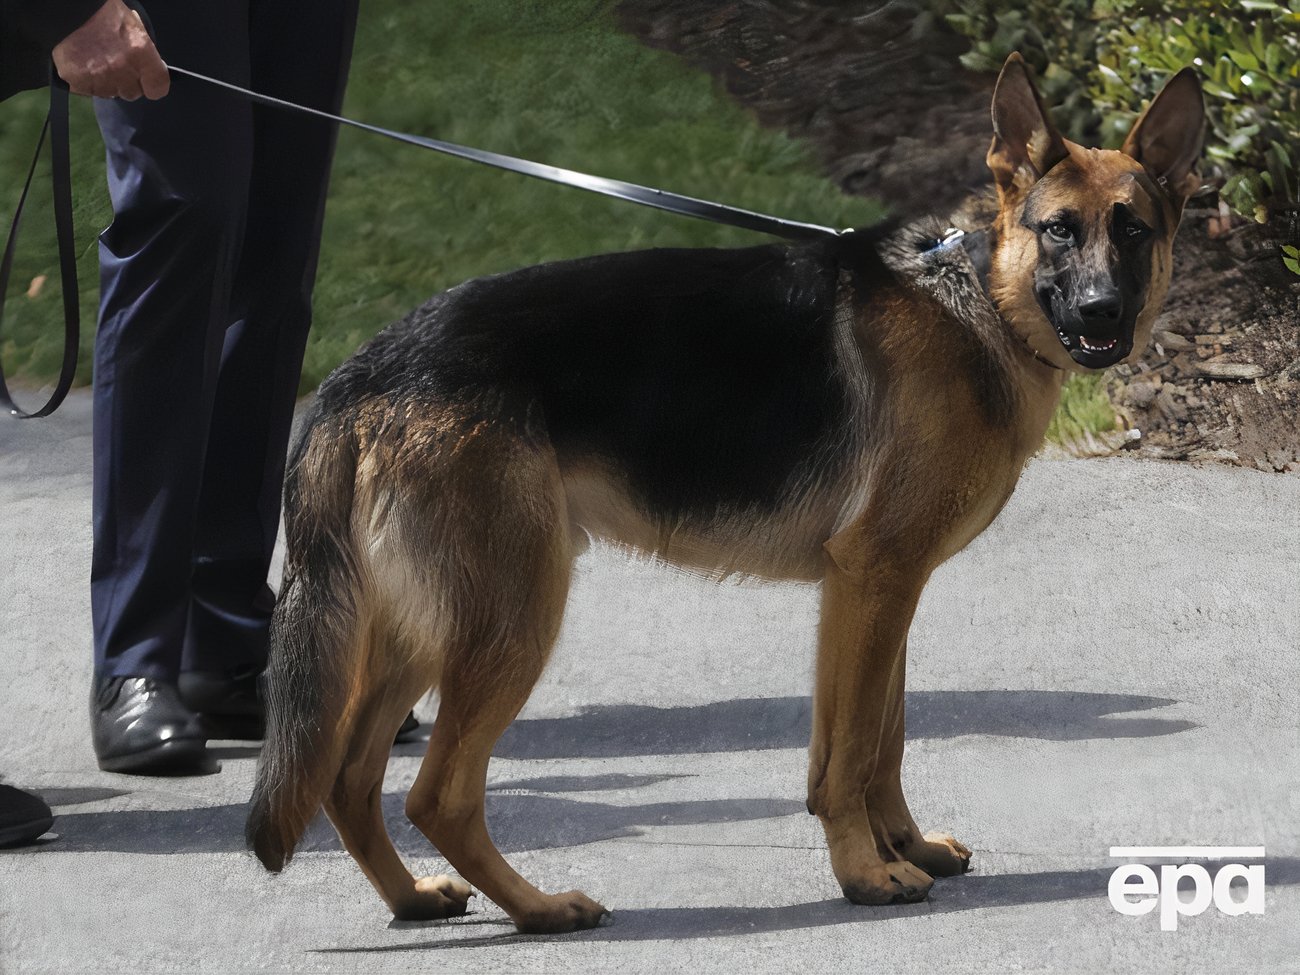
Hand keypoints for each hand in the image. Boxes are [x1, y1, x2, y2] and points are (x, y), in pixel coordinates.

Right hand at [51, 0, 169, 99]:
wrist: (69, 8)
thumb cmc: (103, 12)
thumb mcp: (133, 26)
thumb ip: (144, 51)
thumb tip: (149, 68)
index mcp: (141, 52)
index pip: (158, 88)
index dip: (153, 86)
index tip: (148, 82)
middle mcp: (122, 68)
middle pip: (131, 93)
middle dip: (126, 83)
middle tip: (116, 65)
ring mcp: (99, 77)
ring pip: (110, 94)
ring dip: (106, 83)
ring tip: (97, 62)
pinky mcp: (77, 80)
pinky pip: (88, 91)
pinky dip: (86, 81)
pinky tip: (83, 64)